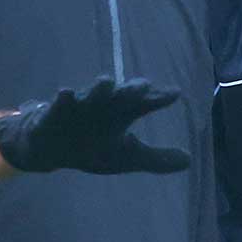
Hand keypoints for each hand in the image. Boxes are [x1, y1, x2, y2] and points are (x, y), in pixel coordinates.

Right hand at [0, 77, 189, 174]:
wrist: (52, 147)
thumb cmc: (93, 146)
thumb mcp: (127, 156)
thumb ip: (157, 158)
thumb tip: (190, 160)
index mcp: (122, 114)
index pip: (144, 104)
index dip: (158, 98)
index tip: (174, 94)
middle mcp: (104, 106)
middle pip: (120, 95)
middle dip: (130, 90)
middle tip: (143, 85)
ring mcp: (79, 107)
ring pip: (91, 95)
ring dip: (98, 89)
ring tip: (106, 81)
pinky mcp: (56, 112)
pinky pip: (59, 104)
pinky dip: (62, 99)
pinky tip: (65, 93)